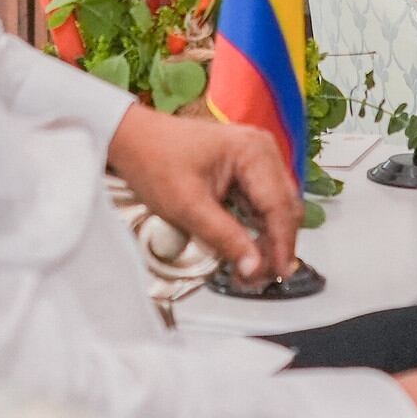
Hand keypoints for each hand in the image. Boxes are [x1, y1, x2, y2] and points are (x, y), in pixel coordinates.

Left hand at [105, 105, 300, 283]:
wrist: (132, 138)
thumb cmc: (154, 160)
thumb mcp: (188, 206)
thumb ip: (225, 238)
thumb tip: (254, 268)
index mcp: (253, 151)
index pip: (279, 206)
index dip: (282, 245)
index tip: (277, 274)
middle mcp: (262, 150)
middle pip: (284, 208)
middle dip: (275, 246)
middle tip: (259, 279)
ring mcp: (257, 158)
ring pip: (276, 208)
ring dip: (266, 240)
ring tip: (249, 270)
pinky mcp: (247, 168)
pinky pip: (261, 203)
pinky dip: (256, 228)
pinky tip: (245, 250)